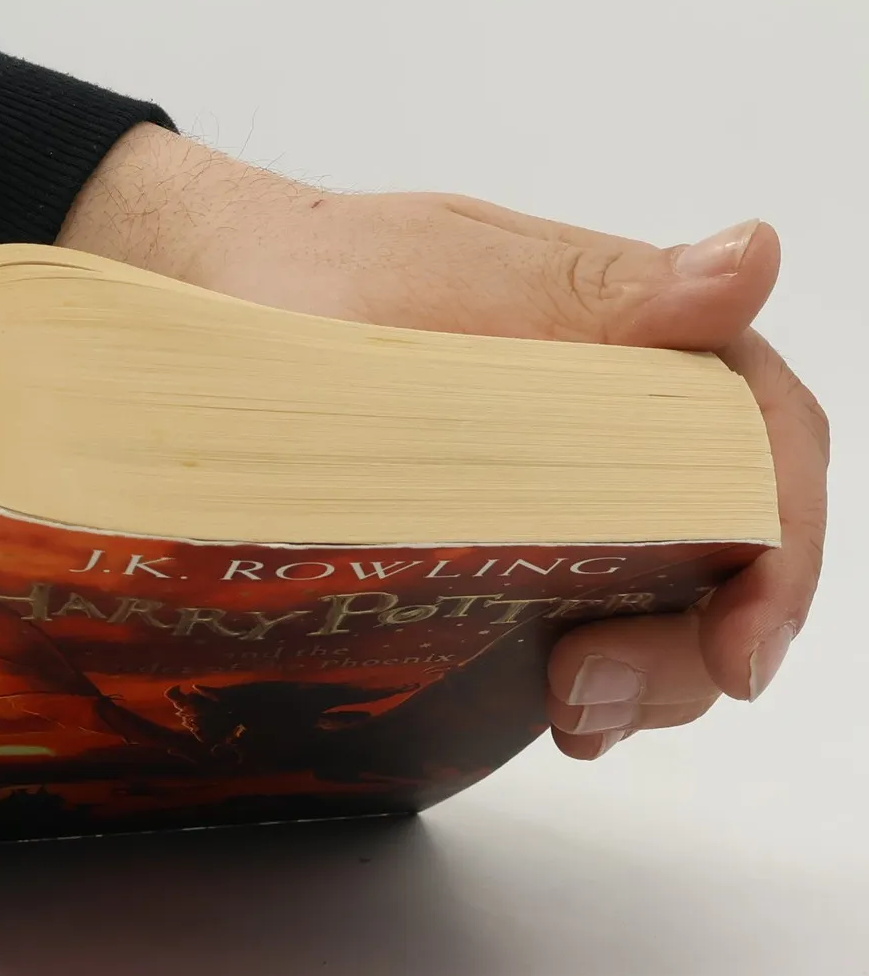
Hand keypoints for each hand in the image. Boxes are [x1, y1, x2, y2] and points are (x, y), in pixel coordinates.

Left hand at [60, 124, 827, 758]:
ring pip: (665, 582)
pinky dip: (587, 661)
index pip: (762, 439)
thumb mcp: (444, 272)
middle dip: (701, 635)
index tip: (739, 647)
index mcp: (636, 335)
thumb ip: (596, 296)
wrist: (197, 297)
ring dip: (648, 663)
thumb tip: (752, 261)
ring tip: (574, 714)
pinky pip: (578, 598)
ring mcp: (562, 476)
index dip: (778, 550)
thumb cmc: (311, 266)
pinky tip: (552, 710)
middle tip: (600, 695)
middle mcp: (618, 410)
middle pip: (729, 534)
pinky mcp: (500, 530)